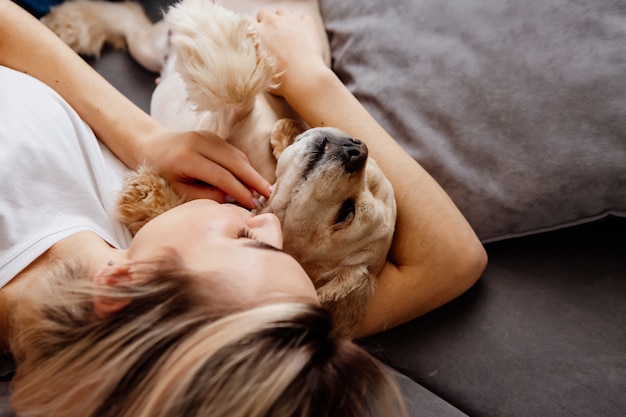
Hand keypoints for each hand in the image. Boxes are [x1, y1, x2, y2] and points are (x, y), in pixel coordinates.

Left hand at [142, 129, 270, 208]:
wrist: (149, 144)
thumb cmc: (161, 173)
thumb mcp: (178, 190)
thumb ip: (205, 195)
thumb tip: (232, 198)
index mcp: (187, 158)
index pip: (222, 176)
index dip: (240, 191)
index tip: (253, 204)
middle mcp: (199, 142)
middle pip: (235, 162)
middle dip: (255, 180)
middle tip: (269, 195)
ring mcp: (208, 136)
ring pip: (237, 155)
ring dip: (252, 173)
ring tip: (264, 190)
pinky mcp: (213, 135)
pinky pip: (233, 151)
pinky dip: (244, 166)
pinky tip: (252, 179)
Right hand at [254, 8, 328, 98]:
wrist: (304, 80)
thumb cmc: (280, 81)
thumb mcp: (258, 70)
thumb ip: (253, 57)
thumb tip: (252, 57)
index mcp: (256, 33)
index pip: (246, 21)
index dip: (250, 29)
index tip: (254, 38)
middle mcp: (271, 22)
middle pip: (263, 13)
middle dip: (266, 23)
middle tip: (272, 38)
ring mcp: (290, 21)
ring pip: (282, 11)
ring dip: (283, 20)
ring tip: (287, 35)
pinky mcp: (307, 24)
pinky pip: (304, 17)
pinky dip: (303, 24)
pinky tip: (304, 36)